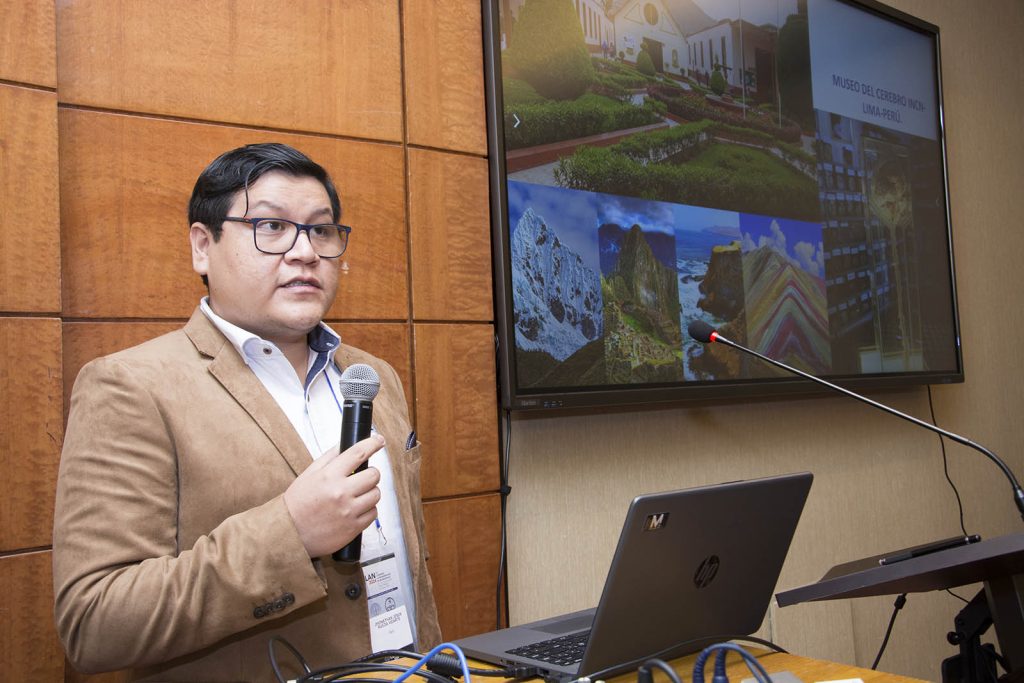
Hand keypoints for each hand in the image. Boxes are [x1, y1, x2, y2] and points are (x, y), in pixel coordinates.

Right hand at [283, 434, 384, 557]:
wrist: (289, 533)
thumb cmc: (298, 503)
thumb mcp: (309, 474)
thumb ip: (329, 457)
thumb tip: (345, 444)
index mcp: (329, 476)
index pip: (358, 454)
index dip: (372, 444)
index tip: (378, 441)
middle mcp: (341, 492)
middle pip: (373, 475)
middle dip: (370, 473)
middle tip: (362, 477)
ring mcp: (348, 511)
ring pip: (376, 494)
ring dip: (370, 492)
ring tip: (357, 496)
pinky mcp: (353, 528)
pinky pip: (373, 513)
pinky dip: (368, 510)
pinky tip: (355, 510)